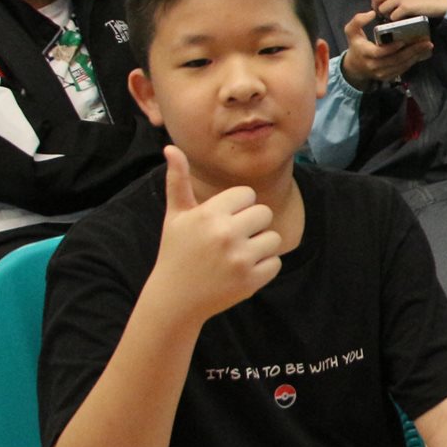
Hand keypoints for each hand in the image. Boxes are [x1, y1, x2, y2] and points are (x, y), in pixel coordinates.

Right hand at [150, 146, 281, 322]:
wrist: (175, 298)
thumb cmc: (176, 251)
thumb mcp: (175, 215)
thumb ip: (178, 180)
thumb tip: (171, 148)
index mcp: (209, 214)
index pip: (248, 194)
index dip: (238, 207)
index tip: (222, 220)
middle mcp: (226, 234)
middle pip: (264, 213)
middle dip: (252, 225)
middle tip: (231, 239)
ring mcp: (240, 258)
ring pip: (273, 238)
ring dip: (260, 246)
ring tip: (236, 255)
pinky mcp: (251, 280)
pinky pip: (276, 262)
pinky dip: (263, 267)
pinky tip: (240, 271)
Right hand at [339, 9, 433, 90]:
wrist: (354, 68)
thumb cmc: (356, 46)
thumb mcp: (351, 32)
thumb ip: (357, 21)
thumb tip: (371, 13)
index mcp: (366, 54)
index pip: (381, 52)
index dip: (392, 47)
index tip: (404, 40)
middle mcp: (374, 66)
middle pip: (396, 60)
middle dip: (412, 51)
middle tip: (425, 43)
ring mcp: (382, 73)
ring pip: (401, 66)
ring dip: (415, 56)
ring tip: (427, 47)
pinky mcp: (388, 77)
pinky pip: (402, 70)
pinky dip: (413, 62)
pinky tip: (422, 54)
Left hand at [369, 0, 446, 21]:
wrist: (444, 0)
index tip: (379, 4)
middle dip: (377, 7)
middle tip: (382, 14)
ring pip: (382, 8)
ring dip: (386, 15)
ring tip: (394, 17)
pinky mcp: (406, 7)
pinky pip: (393, 16)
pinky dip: (396, 20)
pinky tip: (402, 20)